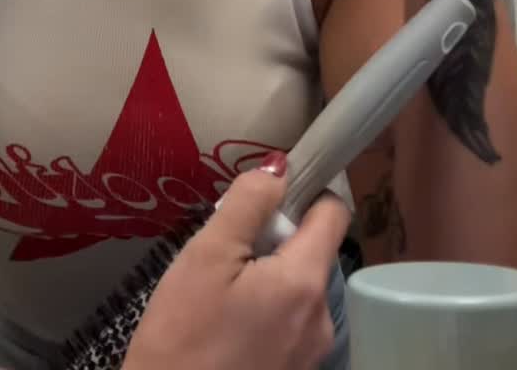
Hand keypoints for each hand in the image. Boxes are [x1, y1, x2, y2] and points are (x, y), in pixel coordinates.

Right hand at [124, 153, 350, 369]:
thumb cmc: (182, 337)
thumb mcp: (206, 257)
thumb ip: (247, 204)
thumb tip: (280, 166)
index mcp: (305, 281)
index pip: (334, 212)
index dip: (307, 190)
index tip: (270, 192)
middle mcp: (321, 318)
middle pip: (311, 250)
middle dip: (274, 238)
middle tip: (224, 249)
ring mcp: (310, 352)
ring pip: (296, 287)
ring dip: (266, 275)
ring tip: (217, 289)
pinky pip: (288, 321)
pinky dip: (264, 309)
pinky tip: (224, 322)